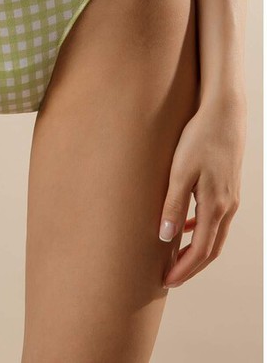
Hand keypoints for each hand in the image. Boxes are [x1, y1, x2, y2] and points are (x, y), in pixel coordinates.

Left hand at [159, 89, 246, 287]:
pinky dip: (200, 231)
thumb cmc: (199, 139)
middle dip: (191, 267)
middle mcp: (227, 207)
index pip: (201, 251)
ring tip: (175, 259)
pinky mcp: (226, 187)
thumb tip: (166, 237)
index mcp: (215, 207)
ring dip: (196, 251)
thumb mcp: (180, 171)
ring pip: (214, 235)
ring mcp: (229, 198)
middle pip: (211, 249)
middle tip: (170, 278)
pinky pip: (215, 219)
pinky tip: (185, 226)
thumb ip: (173, 205)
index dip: (184, 269)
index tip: (167, 281)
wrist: (224, 114)